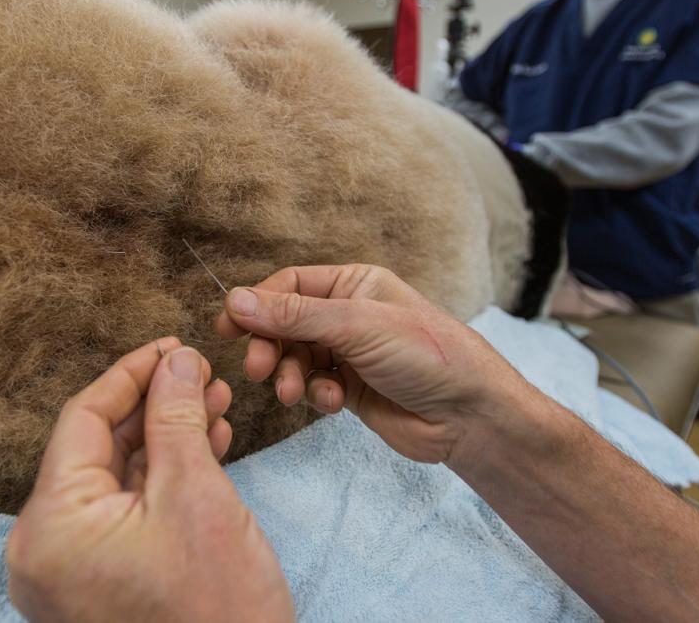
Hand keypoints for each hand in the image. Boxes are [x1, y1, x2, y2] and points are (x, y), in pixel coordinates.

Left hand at [6, 338, 294, 622]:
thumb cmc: (218, 608)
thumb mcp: (197, 496)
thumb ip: (177, 418)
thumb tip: (174, 360)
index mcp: (50, 527)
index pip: (82, 421)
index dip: (132, 374)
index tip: (174, 346)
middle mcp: (42, 552)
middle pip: (94, 449)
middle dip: (153, 407)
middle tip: (202, 375)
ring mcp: (66, 575)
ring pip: (112, 482)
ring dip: (162, 440)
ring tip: (213, 406)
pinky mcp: (94, 588)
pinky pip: (119, 517)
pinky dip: (157, 483)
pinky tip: (203, 449)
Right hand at [215, 264, 529, 464]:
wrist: (469, 414)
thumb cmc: (426, 355)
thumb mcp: (356, 326)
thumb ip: (294, 316)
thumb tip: (236, 300)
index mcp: (355, 284)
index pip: (290, 285)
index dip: (257, 304)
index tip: (229, 328)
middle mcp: (349, 315)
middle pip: (286, 325)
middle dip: (270, 346)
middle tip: (256, 369)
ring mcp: (350, 354)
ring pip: (296, 359)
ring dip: (290, 376)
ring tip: (296, 393)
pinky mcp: (353, 391)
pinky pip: (315, 387)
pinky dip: (315, 396)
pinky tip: (333, 403)